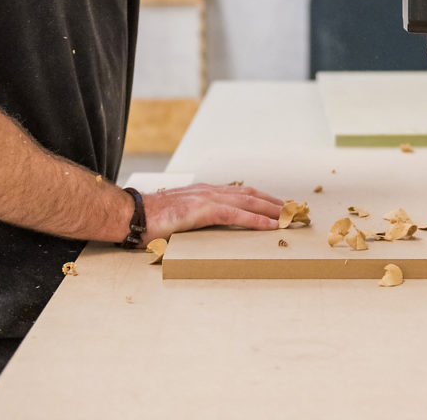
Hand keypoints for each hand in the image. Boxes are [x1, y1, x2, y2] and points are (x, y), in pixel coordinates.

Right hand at [141, 183, 284, 241]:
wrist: (131, 214)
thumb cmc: (149, 220)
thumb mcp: (177, 219)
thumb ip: (193, 222)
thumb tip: (202, 234)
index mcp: (204, 193)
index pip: (240, 194)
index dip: (262, 200)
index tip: (279, 207)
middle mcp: (209, 191)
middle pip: (250, 195)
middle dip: (274, 203)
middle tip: (295, 211)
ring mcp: (206, 198)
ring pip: (248, 203)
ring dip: (272, 211)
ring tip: (291, 218)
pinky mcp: (202, 210)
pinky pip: (236, 215)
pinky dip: (256, 220)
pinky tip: (271, 226)